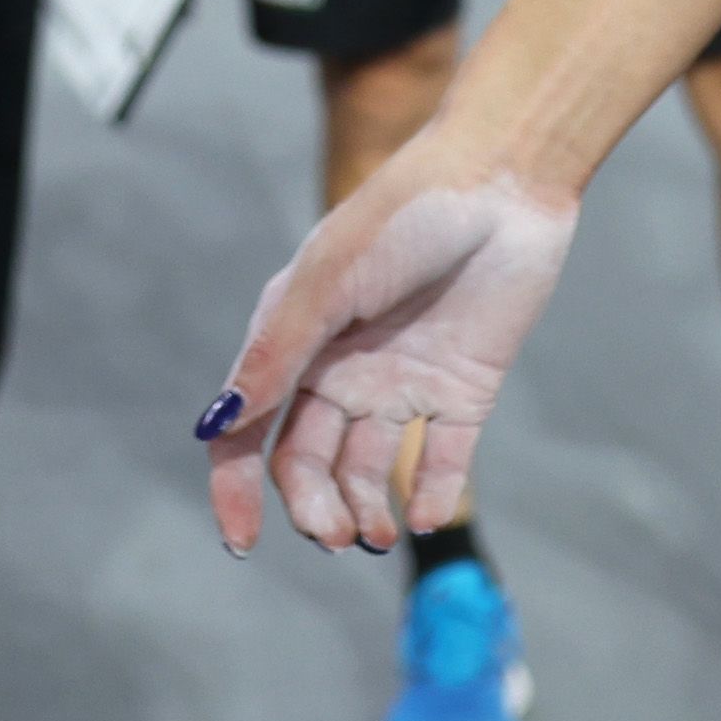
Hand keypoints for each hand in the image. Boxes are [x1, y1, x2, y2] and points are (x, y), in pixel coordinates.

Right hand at [197, 129, 580, 556]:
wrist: (503, 178)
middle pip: (308, 462)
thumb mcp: (326, 280)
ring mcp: (403, 383)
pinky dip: (432, 498)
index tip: (242, 542)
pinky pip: (443, 462)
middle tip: (336, 534)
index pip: (250, 431)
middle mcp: (343, 369)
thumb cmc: (404, 214)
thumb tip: (216, 426)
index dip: (237, 489)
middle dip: (313, 507)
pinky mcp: (463, 391)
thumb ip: (276, 355)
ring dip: (364, 510)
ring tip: (373, 533)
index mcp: (296, 339)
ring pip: (368, 471)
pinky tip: (426, 517)